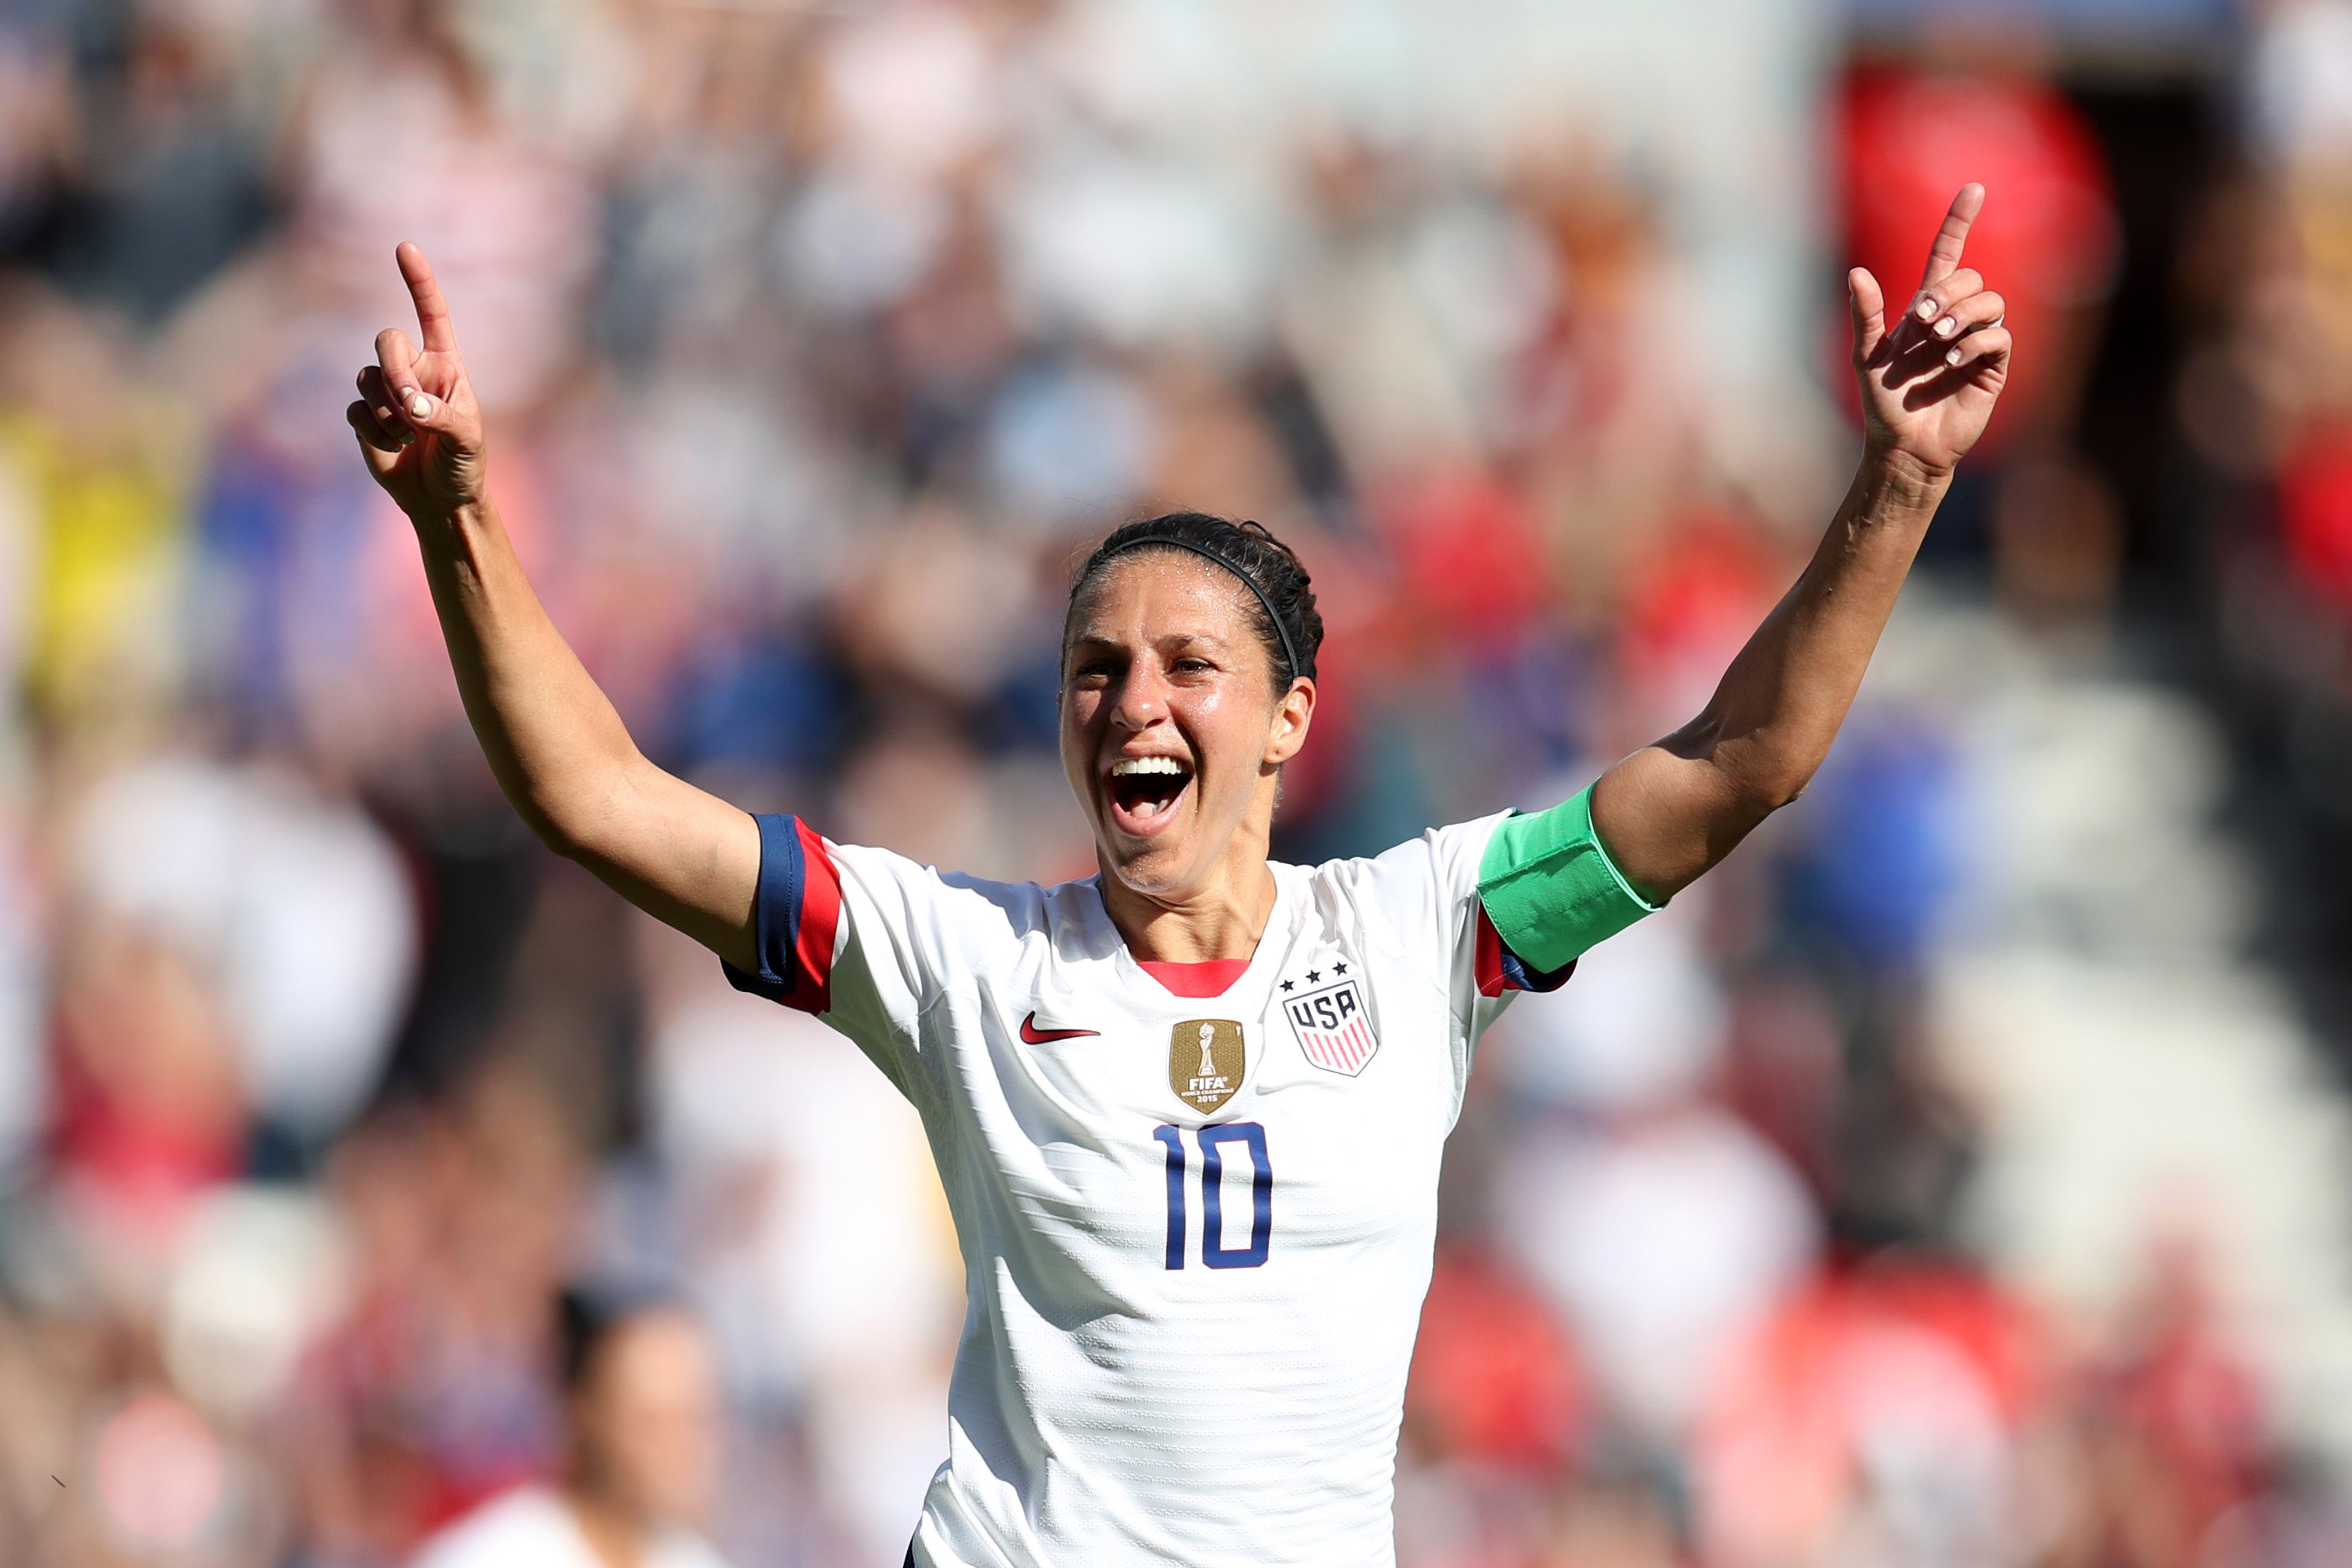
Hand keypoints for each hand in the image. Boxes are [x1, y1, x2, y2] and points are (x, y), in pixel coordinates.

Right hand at [346, 243, 486, 518]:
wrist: (442, 499)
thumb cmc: (464, 463)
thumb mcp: (467, 440)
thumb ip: (442, 418)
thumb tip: (411, 405)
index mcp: (446, 364)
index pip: (431, 313)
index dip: (418, 280)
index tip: (404, 246)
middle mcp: (413, 370)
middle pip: (386, 341)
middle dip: (393, 372)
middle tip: (411, 408)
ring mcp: (386, 391)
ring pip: (367, 377)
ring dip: (387, 411)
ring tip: (410, 437)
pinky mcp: (365, 416)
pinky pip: (356, 409)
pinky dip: (373, 431)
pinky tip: (393, 447)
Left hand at [1847, 183, 2011, 479]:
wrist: (1904, 445)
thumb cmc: (1883, 402)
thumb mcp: (1865, 357)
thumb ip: (1865, 315)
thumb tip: (1856, 273)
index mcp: (1924, 310)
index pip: (1947, 254)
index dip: (1960, 221)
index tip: (1974, 188)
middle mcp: (1954, 320)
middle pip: (1971, 277)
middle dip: (1950, 292)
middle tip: (1923, 320)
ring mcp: (1975, 342)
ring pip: (1991, 302)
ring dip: (1965, 313)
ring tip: (1939, 339)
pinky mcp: (1991, 367)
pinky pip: (1999, 337)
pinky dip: (1977, 342)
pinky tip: (1952, 361)